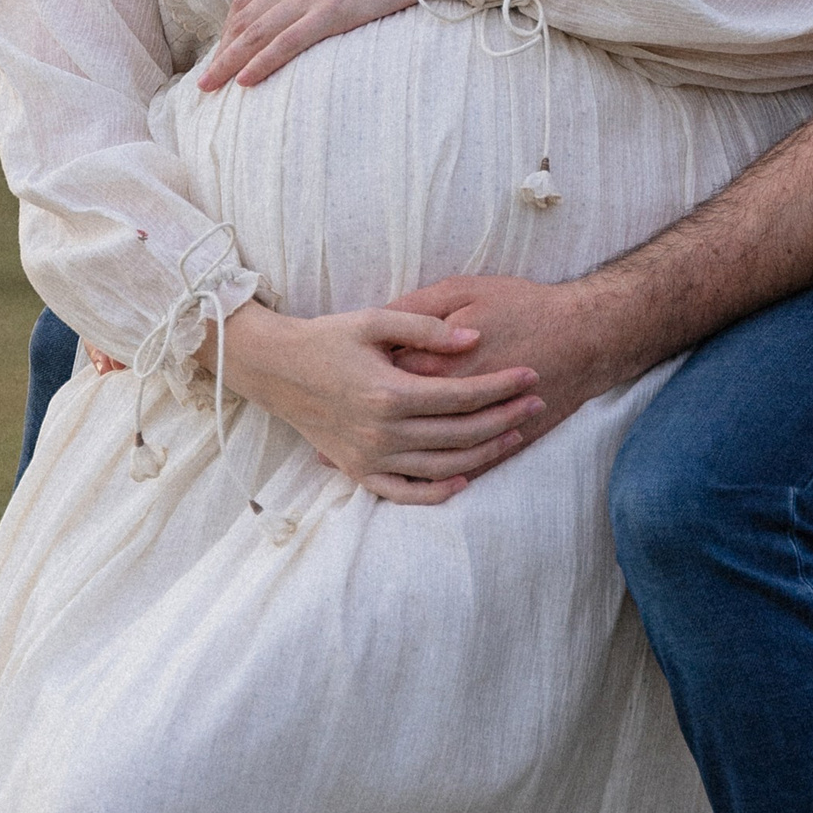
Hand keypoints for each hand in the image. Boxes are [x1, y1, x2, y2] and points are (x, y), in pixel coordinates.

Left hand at [197, 0, 463, 91]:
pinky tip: (245, 81)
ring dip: (228, 62)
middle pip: (244, 17)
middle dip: (221, 48)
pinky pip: (286, 43)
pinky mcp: (330, 13)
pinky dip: (261, 63)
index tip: (225, 44)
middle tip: (205, 76)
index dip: (232, 23)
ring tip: (209, 86)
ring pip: (256, 33)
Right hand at [214, 298, 541, 504]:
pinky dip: (439, 492)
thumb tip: (474, 339)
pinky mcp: (358, 471)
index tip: (530, 375)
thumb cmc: (326, 338)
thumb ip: (425, 329)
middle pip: (461, 432)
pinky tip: (467, 478)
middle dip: (506, 418)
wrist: (275, 368)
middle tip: (537, 403)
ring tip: (515, 434)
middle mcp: (382, 432)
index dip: (502, 386)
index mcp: (389, 393)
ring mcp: (370, 458)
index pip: (463, 395)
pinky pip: (406, 492)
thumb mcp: (374, 320)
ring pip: (444, 466)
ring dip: (485, 452)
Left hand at [382, 274, 629, 468]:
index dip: (367, 378)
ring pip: (427, 457)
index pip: (382, 384)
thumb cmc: (523, 306)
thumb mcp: (462, 291)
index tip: (358, 369)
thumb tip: (377, 324)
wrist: (585, 335)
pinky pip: (464, 472)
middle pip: (399, 424)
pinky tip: (419, 463)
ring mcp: (479, 433)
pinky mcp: (504, 447)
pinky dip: (437, 476)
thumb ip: (416, 310)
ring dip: (399, 450)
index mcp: (434, 370)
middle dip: (377, 417)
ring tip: (375, 438)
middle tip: (364, 405)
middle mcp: (452, 410)